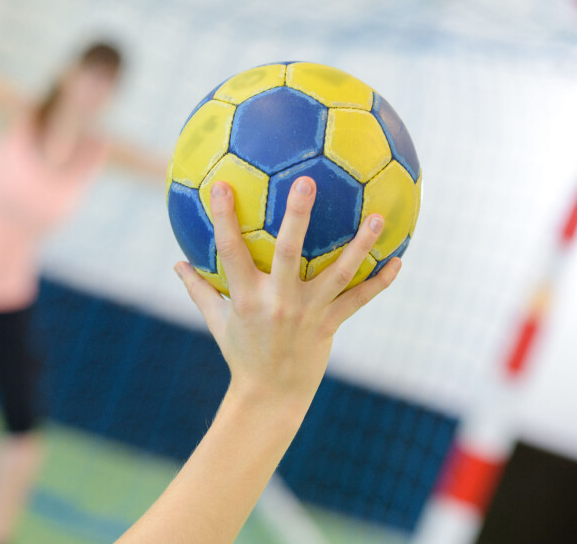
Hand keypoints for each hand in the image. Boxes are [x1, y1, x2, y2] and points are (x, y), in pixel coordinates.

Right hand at [175, 176, 400, 405]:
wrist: (270, 396)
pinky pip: (359, 300)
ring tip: (377, 216)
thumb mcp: (216, 321)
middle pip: (288, 253)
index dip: (223, 218)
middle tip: (306, 181)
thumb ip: (199, 289)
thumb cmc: (241, 353)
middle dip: (297, 217)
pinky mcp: (330, 325)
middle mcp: (277, 302)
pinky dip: (380, 281)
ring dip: (360, 245)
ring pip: (338, 274)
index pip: (229, 251)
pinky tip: (400, 259)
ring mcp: (308, 314)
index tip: (221, 185)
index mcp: (245, 297)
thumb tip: (176, 263)